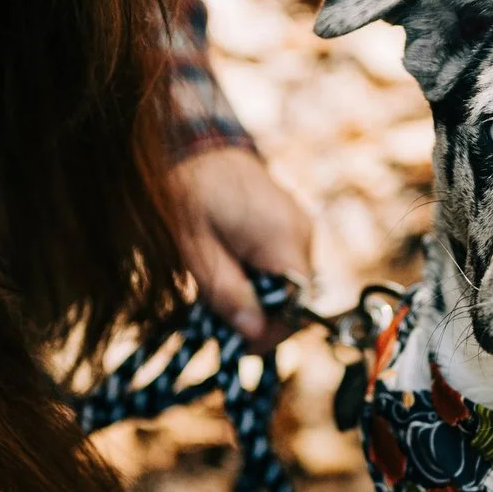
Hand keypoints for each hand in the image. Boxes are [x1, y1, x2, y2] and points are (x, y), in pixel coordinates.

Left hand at [169, 146, 312, 343]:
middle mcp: (302, 232)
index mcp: (284, 240)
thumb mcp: (197, 250)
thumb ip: (228, 292)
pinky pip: (283, 262)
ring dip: (258, 295)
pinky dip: (261, 275)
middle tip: (220, 322)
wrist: (196, 143)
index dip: (272, 332)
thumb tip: (254, 334)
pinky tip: (230, 268)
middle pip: (295, 297)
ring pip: (289, 281)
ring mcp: (299, 225)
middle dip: (261, 315)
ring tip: (219, 291)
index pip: (298, 305)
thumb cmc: (191, 193)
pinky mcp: (290, 222)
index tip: (240, 348)